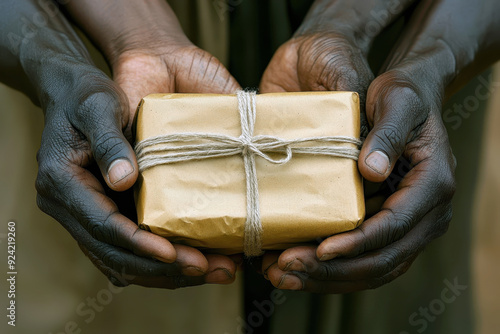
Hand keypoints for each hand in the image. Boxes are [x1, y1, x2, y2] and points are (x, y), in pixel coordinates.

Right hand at [0, 1, 238, 287]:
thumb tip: (125, 181)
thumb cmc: (86, 94)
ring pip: (122, 261)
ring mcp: (83, 217)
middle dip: (162, 268)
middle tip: (209, 270)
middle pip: (114, 254)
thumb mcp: (98, 106)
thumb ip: (110, 141)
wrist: (72, 94)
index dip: (140, 244)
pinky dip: (159, 262)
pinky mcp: (102, 216)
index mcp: (62, 184)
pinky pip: (128, 250)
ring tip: (215, 272)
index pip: (103, 227)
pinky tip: (195, 260)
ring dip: (166, 273)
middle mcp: (68, 209)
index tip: (176, 256)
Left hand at [261, 0, 499, 291]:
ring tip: (283, 275)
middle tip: (288, 269)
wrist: (409, 100)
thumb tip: (372, 171)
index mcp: (432, 185)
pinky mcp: (392, 228)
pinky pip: (365, 259)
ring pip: (373, 269)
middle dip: (334, 271)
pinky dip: (332, 270)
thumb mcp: (396, 101)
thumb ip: (387, 133)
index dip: (357, 243)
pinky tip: (296, 266)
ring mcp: (411, 226)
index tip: (320, 250)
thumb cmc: (402, 96)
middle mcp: (428, 214)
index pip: (394, 226)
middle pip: (383, 260)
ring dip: (328, 279)